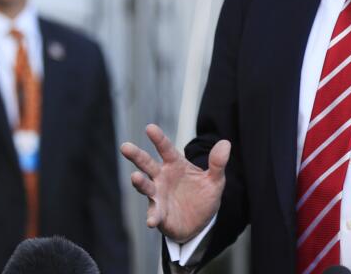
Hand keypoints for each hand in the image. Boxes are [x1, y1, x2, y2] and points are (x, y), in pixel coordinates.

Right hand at [120, 124, 229, 242]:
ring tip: (135, 177)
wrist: (200, 222)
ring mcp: (158, 195)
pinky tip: (152, 220)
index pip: (166, 148)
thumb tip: (225, 143)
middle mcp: (162, 177)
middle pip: (147, 164)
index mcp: (175, 165)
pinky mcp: (159, 213)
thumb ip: (218, 163)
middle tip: (125, 146)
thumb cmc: (203, 196)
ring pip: (145, 186)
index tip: (149, 127)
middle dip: (136, 155)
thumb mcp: (215, 180)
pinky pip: (154, 213)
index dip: (158, 139)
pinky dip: (152, 216)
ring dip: (140, 182)